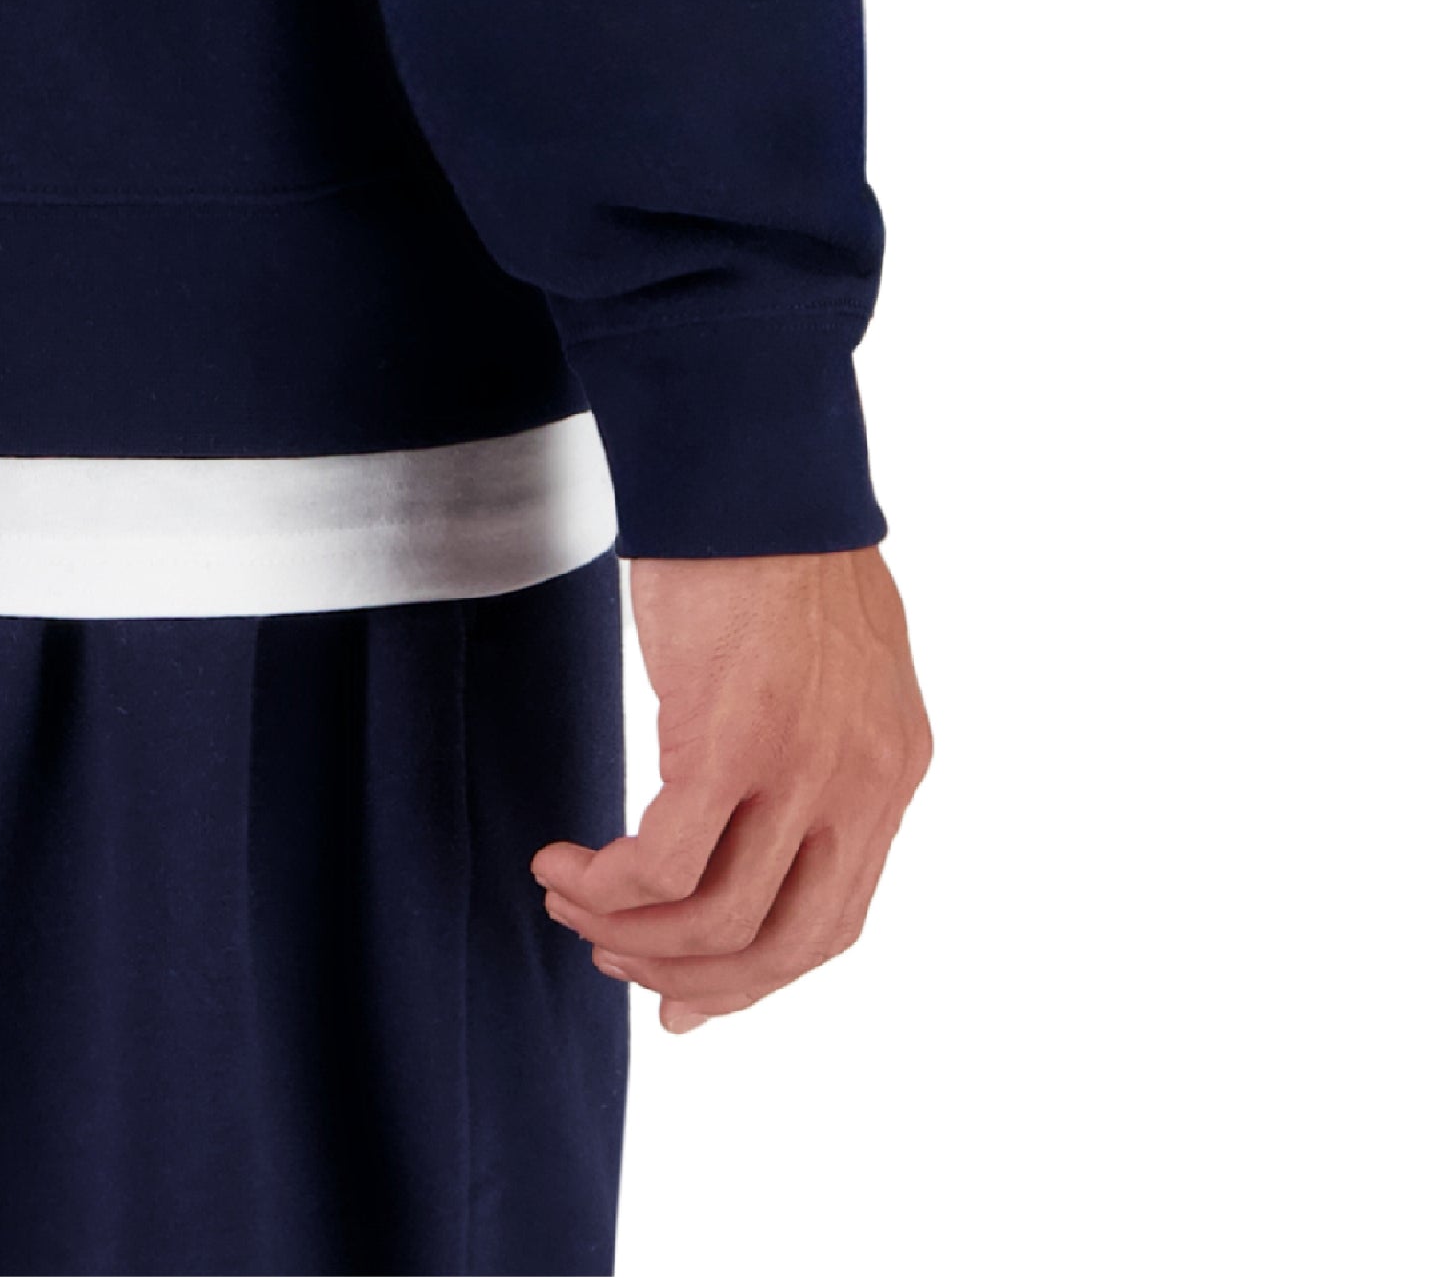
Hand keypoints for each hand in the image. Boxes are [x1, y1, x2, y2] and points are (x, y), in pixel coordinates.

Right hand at [535, 545, 929, 1029]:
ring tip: (572, 906)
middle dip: (693, 973)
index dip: (758, 973)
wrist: (752, 461)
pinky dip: (606, 884)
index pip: (833, 919)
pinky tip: (563, 865)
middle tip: (622, 969)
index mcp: (891, 768)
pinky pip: (662, 863)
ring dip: (633, 933)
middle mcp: (862, 784)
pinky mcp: (728, 742)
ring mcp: (800, 769)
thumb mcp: (836, 663)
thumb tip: (769, 819)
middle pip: (782, 943)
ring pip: (717, 918)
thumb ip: (822, 747)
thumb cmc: (775, 536)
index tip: (690, 995)